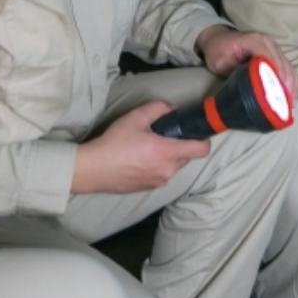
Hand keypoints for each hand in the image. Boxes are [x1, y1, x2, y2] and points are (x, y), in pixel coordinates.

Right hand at [71, 100, 210, 193]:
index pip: (202, 150)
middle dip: (180, 146)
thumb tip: (173, 108)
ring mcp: (159, 182)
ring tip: (149, 148)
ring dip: (168, 158)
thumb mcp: (136, 118)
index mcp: (168, 153)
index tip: (196, 132)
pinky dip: (157, 167)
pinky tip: (140, 161)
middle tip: (163, 136)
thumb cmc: (115, 142)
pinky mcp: (149, 189)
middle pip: (187, 157)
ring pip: (174, 167)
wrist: (93, 169)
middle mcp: (168, 170)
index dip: (204, 140)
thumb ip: (159, 109)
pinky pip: (161, 176)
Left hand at [195, 25, 297, 101]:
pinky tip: (293, 94)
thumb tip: (254, 85)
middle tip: (286, 104)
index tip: (277, 93)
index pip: (269, 59)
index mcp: (254, 40)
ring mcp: (273, 46)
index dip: (275, 77)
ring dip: (291, 84)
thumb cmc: (217, 51)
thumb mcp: (220, 63)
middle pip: (282, 64)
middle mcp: (267, 41)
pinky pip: (287, 66)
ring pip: (287, 66)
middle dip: (285, 84)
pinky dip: (291, 80)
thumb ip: (237, 72)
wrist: (218, 39)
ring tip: (291, 102)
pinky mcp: (275, 52)